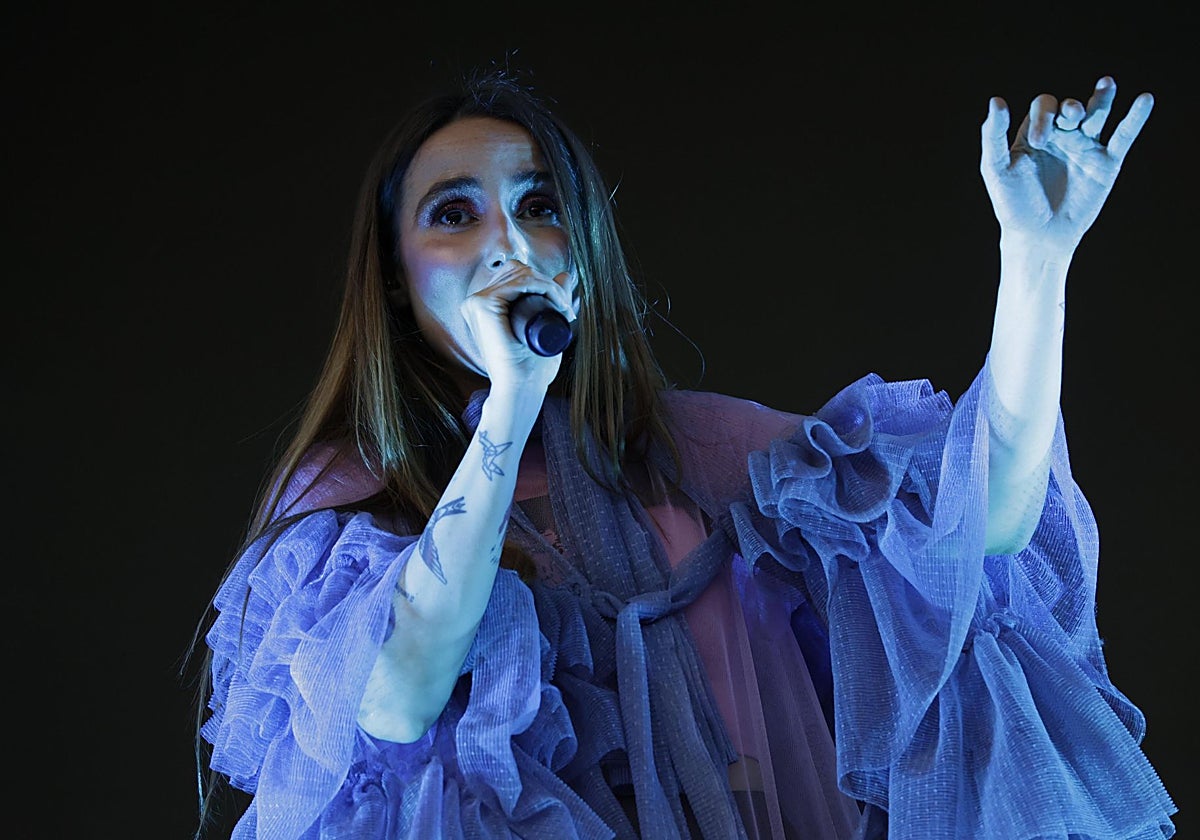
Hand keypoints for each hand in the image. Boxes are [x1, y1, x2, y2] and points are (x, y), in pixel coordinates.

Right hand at [461, 260, 576, 394]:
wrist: (520, 388)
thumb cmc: (530, 366)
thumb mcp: (544, 324)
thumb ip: (552, 299)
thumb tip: (565, 276)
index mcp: (484, 306)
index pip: (515, 275)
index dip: (542, 283)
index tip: (564, 306)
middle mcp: (476, 301)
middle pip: (518, 270)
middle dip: (548, 283)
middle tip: (566, 307)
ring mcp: (476, 301)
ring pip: (521, 273)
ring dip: (550, 285)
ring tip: (563, 307)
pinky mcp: (482, 304)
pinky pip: (520, 281)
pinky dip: (544, 286)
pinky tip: (556, 302)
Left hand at [980, 76, 1152, 254]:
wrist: (1038, 237)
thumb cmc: (1012, 205)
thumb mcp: (996, 169)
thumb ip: (993, 135)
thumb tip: (996, 101)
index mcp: (1034, 134)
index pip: (1042, 107)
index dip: (1044, 115)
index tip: (1039, 142)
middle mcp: (1060, 137)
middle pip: (1069, 107)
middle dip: (1070, 108)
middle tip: (1069, 119)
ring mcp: (1085, 148)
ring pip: (1097, 114)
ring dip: (1102, 99)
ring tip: (1106, 84)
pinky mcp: (1105, 163)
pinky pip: (1123, 136)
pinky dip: (1135, 119)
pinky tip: (1145, 99)